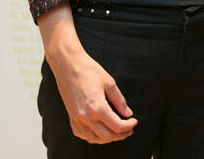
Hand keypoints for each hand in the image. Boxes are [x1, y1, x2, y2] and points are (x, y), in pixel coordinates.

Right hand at [38, 4, 136, 143]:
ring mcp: (76, 118)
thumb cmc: (89, 71)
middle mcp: (85, 117)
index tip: (134, 121)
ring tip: (117, 131)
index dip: (129, 126)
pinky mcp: (71, 117)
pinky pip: (82, 134)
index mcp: (97, 107)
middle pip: (107, 136)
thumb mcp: (110, 83)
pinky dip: (93, 136)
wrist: (68, 66)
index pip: (117, 126)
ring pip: (93, 138)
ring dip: (107, 138)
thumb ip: (120, 101)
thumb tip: (128, 114)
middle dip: (121, 135)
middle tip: (129, 129)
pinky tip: (100, 130)